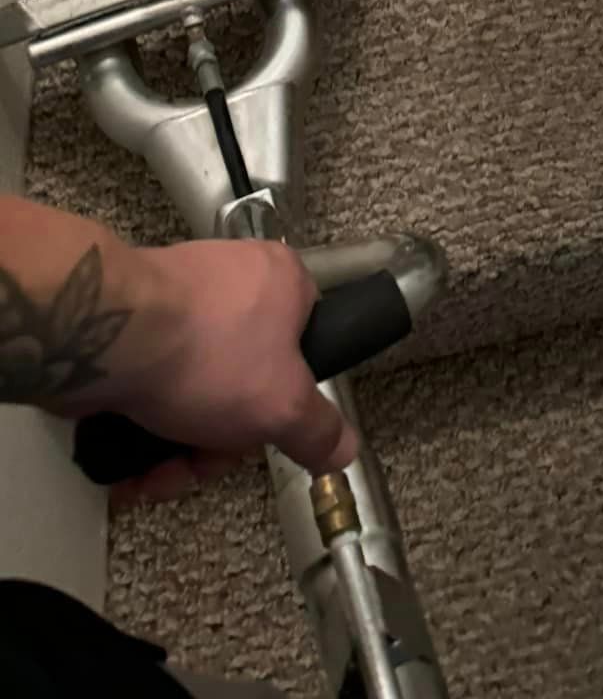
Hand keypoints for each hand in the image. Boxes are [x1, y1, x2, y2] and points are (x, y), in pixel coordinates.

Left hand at [52, 238, 357, 507]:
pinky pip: (152, 380)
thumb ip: (318, 430)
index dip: (283, 402)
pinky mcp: (132, 322)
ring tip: (150, 476)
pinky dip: (143, 425)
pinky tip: (129, 460)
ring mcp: (178, 300)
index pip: (304, 343)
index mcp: (283, 280)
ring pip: (194, 389)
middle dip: (217, 442)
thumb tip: (343, 448)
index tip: (259, 433)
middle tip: (196, 466)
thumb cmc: (207, 355)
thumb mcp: (283, 407)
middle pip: (242, 380)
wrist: (105, 335)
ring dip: (176, 446)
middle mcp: (233, 281)